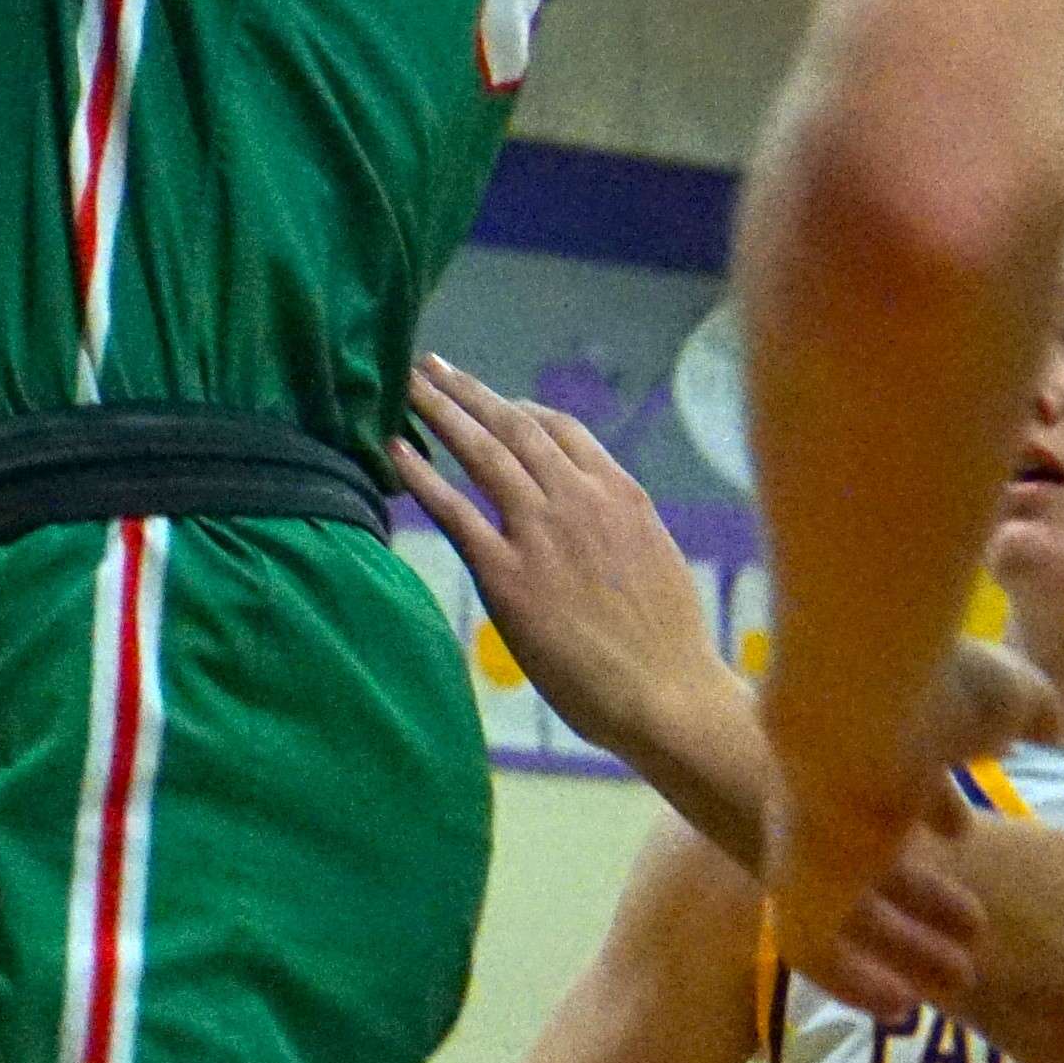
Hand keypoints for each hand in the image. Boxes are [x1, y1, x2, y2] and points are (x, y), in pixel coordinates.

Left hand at [392, 355, 721, 766]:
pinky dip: (420, 475)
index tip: (488, 397)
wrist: (668, 697)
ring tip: (405, 385)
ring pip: (481, 452)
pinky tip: (394, 450)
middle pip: (512, 426)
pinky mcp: (507, 574)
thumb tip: (591, 509)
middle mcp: (578, 499)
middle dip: (466, 391)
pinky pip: (453, 510)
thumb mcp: (656, 556)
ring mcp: (540, 533)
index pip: (560, 428)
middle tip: (427, 365)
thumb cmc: (669, 643)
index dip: (516, 406)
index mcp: (619, 493)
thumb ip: (616, 521)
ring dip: (439, 411)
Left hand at [761, 638, 1056, 1007]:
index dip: (928, 804)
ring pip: (844, 906)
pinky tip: (899, 1004)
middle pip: (864, 853)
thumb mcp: (1003, 695)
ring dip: (901, 943)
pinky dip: (851, 981)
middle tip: (975, 929)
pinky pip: (811, 951)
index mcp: (870, 741)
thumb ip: (1024, 709)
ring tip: (961, 977)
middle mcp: (826, 794)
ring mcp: (804, 844)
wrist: (857, 707)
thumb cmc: (937, 694)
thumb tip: (1046, 724)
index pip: (888, 778)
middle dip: (919, 892)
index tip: (961, 829)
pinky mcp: (792, 890)